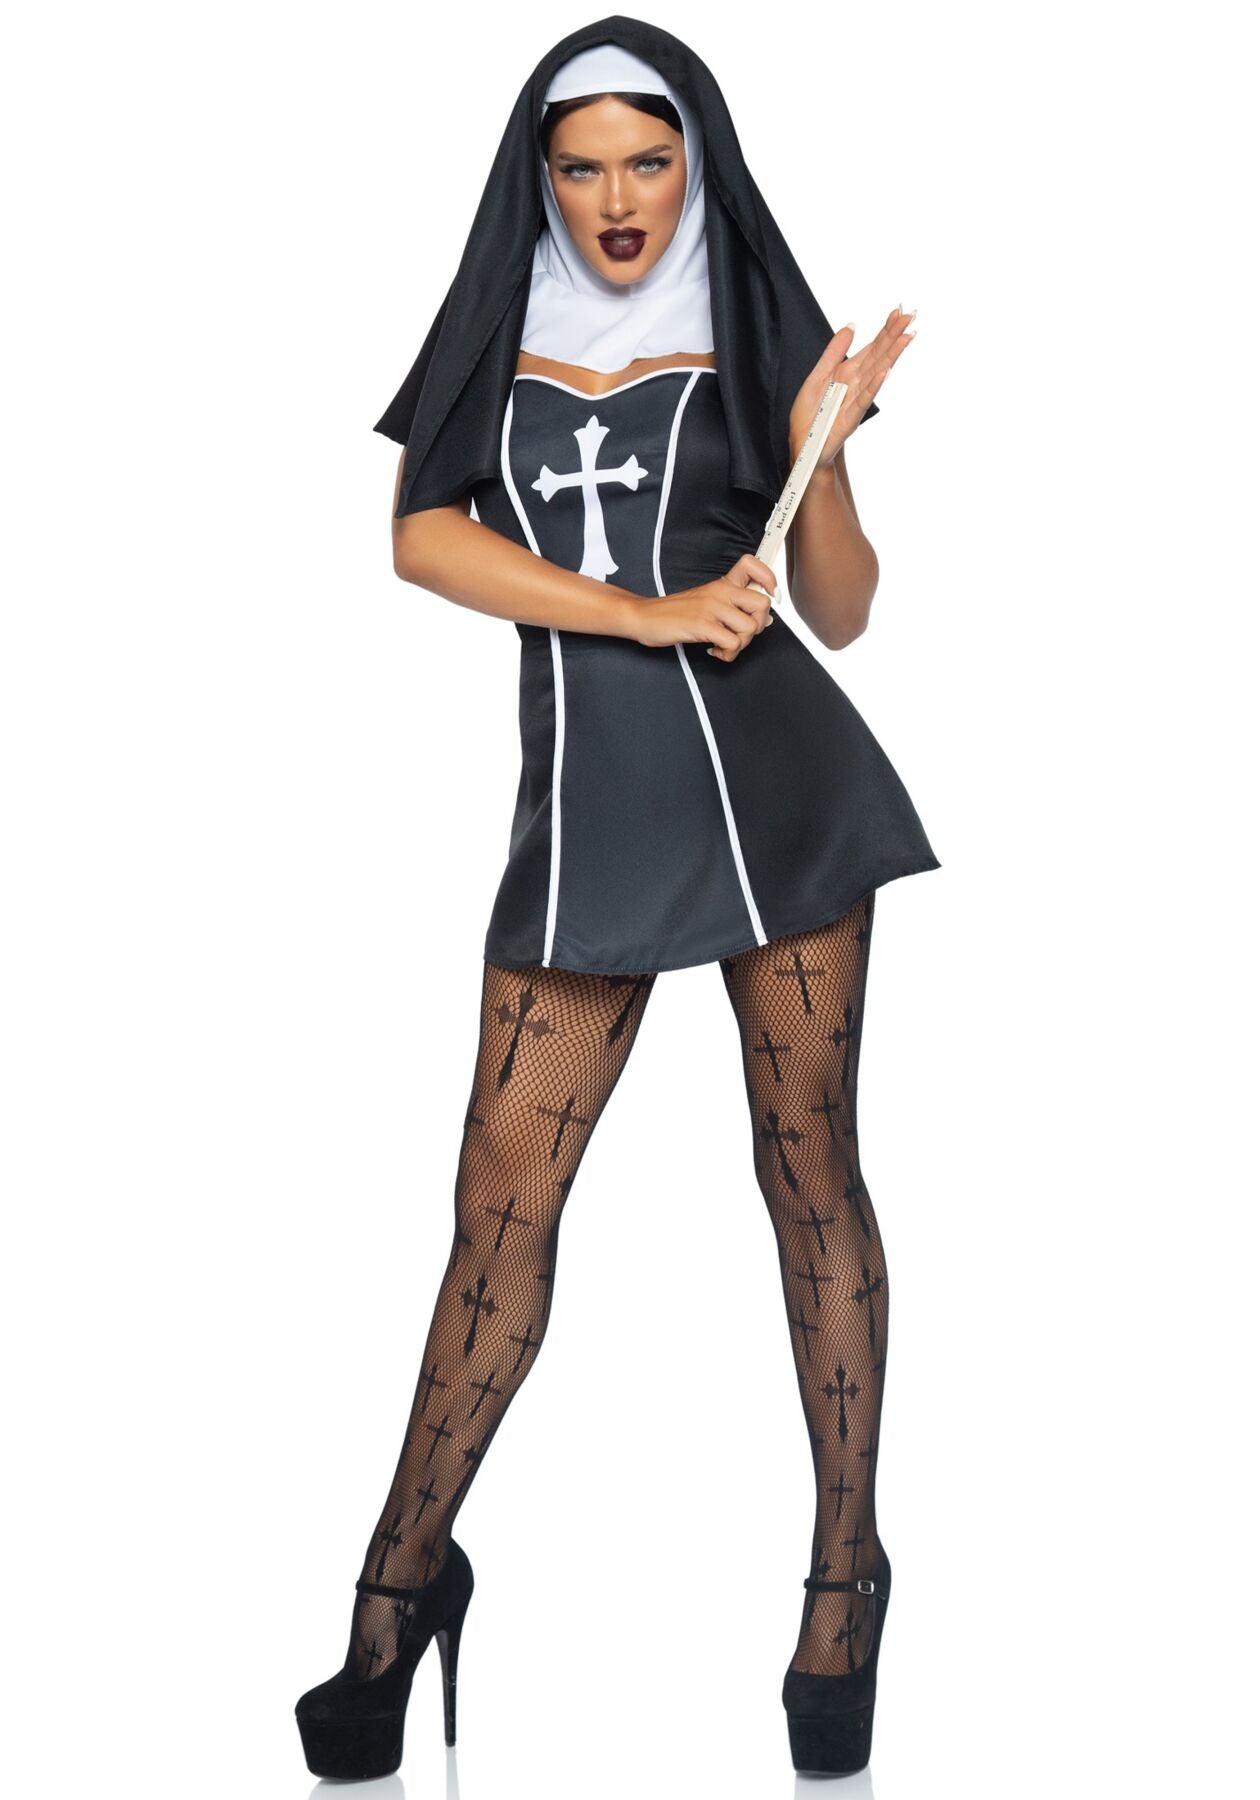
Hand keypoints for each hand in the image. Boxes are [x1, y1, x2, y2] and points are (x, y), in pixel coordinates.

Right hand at [629, 553, 777, 662]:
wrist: (645, 617)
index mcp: (722, 584)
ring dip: (741, 644)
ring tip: (724, 646)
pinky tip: (713, 650)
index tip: (770, 595)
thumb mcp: (707, 600)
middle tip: (740, 633)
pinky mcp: (702, 625)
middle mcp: (720, 592)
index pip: (753, 565)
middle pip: (762, 604)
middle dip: (758, 625)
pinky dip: (727, 654)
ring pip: (750, 627)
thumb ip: (734, 606)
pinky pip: (733, 643)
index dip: (769, 580)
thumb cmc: (675, 612)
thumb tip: (765, 620)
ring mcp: (712, 608)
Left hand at [787, 306, 915, 464]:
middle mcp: (856, 384)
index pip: (872, 347)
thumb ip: (834, 352)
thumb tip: (850, 327)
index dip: (884, 329)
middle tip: (910, 317)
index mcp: (849, 373)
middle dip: (893, 336)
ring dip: (891, 356)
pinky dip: (873, 386)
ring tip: (905, 339)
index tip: (898, 312)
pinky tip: (884, 372)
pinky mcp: (849, 418)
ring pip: (876, 373)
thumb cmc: (810, 414)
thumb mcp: (818, 375)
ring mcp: (856, 400)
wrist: (803, 442)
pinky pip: (863, 400)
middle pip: (878, 355)